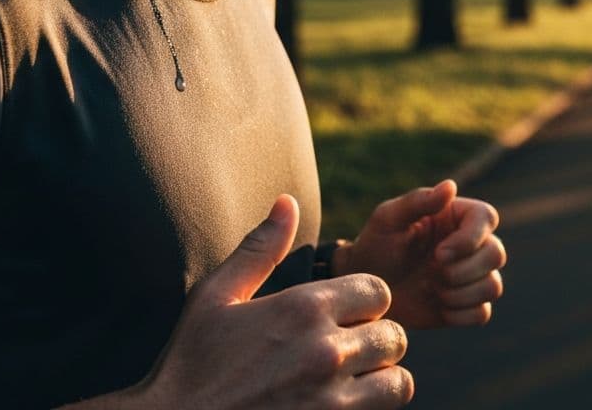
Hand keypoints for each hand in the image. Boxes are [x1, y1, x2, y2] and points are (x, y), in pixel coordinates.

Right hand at [136, 195, 413, 409]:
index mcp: (302, 307)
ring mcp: (332, 400)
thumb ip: (260, 248)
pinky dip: (371, 408)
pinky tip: (339, 403)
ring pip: (399, 382)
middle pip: (395, 335)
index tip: (347, 310)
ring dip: (381, 378)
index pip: (377, 290)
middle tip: (352, 345)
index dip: (366, 298)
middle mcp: (326, 351)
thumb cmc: (192, 360)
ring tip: (355, 378)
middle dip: (378, 337)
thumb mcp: (217, 295)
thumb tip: (287, 201)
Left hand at [331, 180, 505, 329]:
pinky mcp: (465, 304)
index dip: (471, 238)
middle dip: (466, 270)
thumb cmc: (375, 246)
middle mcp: (467, 243)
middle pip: (496, 253)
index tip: (440, 254)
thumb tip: (451, 185)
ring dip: (461, 292)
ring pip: (493, 286)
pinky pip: (482, 313)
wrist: (367, 291)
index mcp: (452, 215)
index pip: (487, 217)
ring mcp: (469, 275)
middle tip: (432, 273)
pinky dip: (459, 313)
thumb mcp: (388, 219)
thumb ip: (418, 201)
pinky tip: (436, 305)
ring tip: (430, 288)